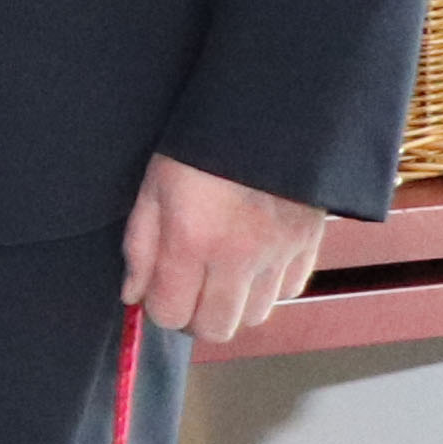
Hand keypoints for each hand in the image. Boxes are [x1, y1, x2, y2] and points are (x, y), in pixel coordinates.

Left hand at [125, 153, 330, 344]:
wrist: (268, 114)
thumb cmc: (200, 146)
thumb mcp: (154, 187)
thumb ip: (140, 246)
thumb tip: (134, 295)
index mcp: (191, 241)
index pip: (170, 315)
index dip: (158, 309)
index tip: (158, 290)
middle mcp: (237, 257)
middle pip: (215, 329)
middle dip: (194, 317)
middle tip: (187, 290)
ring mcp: (278, 253)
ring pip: (253, 317)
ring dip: (232, 305)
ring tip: (219, 275)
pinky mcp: (308, 244)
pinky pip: (288, 292)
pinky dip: (267, 289)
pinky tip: (251, 264)